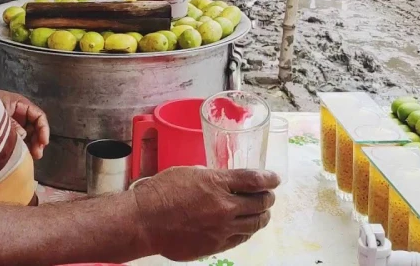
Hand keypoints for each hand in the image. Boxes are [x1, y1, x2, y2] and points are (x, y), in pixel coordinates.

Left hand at [0, 90, 49, 158]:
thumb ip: (12, 125)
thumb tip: (23, 136)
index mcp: (20, 104)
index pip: (38, 116)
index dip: (43, 129)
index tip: (43, 142)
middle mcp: (20, 113)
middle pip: (36, 127)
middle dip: (38, 140)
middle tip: (38, 154)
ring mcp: (15, 122)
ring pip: (29, 134)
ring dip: (33, 145)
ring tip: (33, 157)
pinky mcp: (9, 131)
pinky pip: (20, 138)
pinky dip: (24, 146)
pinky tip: (24, 155)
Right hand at [132, 167, 279, 260]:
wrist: (145, 221)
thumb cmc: (161, 192)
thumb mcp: (188, 172)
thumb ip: (211, 177)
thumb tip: (223, 181)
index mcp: (217, 183)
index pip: (254, 180)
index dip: (269, 178)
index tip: (275, 178)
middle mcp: (224, 207)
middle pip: (260, 203)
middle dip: (268, 197)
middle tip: (268, 195)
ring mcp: (221, 229)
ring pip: (254, 223)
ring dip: (262, 216)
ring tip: (262, 212)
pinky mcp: (215, 246)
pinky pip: (240, 238)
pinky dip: (247, 230)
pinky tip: (246, 227)